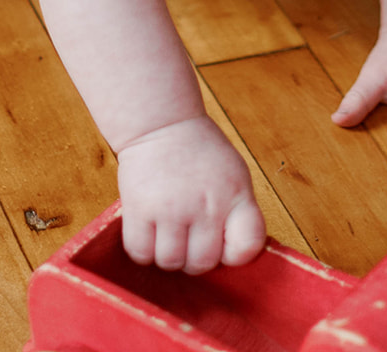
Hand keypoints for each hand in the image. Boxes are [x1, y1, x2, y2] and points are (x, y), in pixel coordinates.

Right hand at [116, 115, 266, 272]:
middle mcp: (205, 204)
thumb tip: (230, 258)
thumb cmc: (200, 152)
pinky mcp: (139, 209)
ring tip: (168, 232)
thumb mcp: (234, 174)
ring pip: (170, 263)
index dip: (235, 254)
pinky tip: (150, 231)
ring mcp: (171, 208)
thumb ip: (237, 213)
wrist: (161, 122)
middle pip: (202, 264)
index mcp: (235, 194)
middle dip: (195, 257)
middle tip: (189, 236)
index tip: (224, 243)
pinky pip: (141, 254)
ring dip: (168, 254)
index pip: (247, 246)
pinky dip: (144, 250)